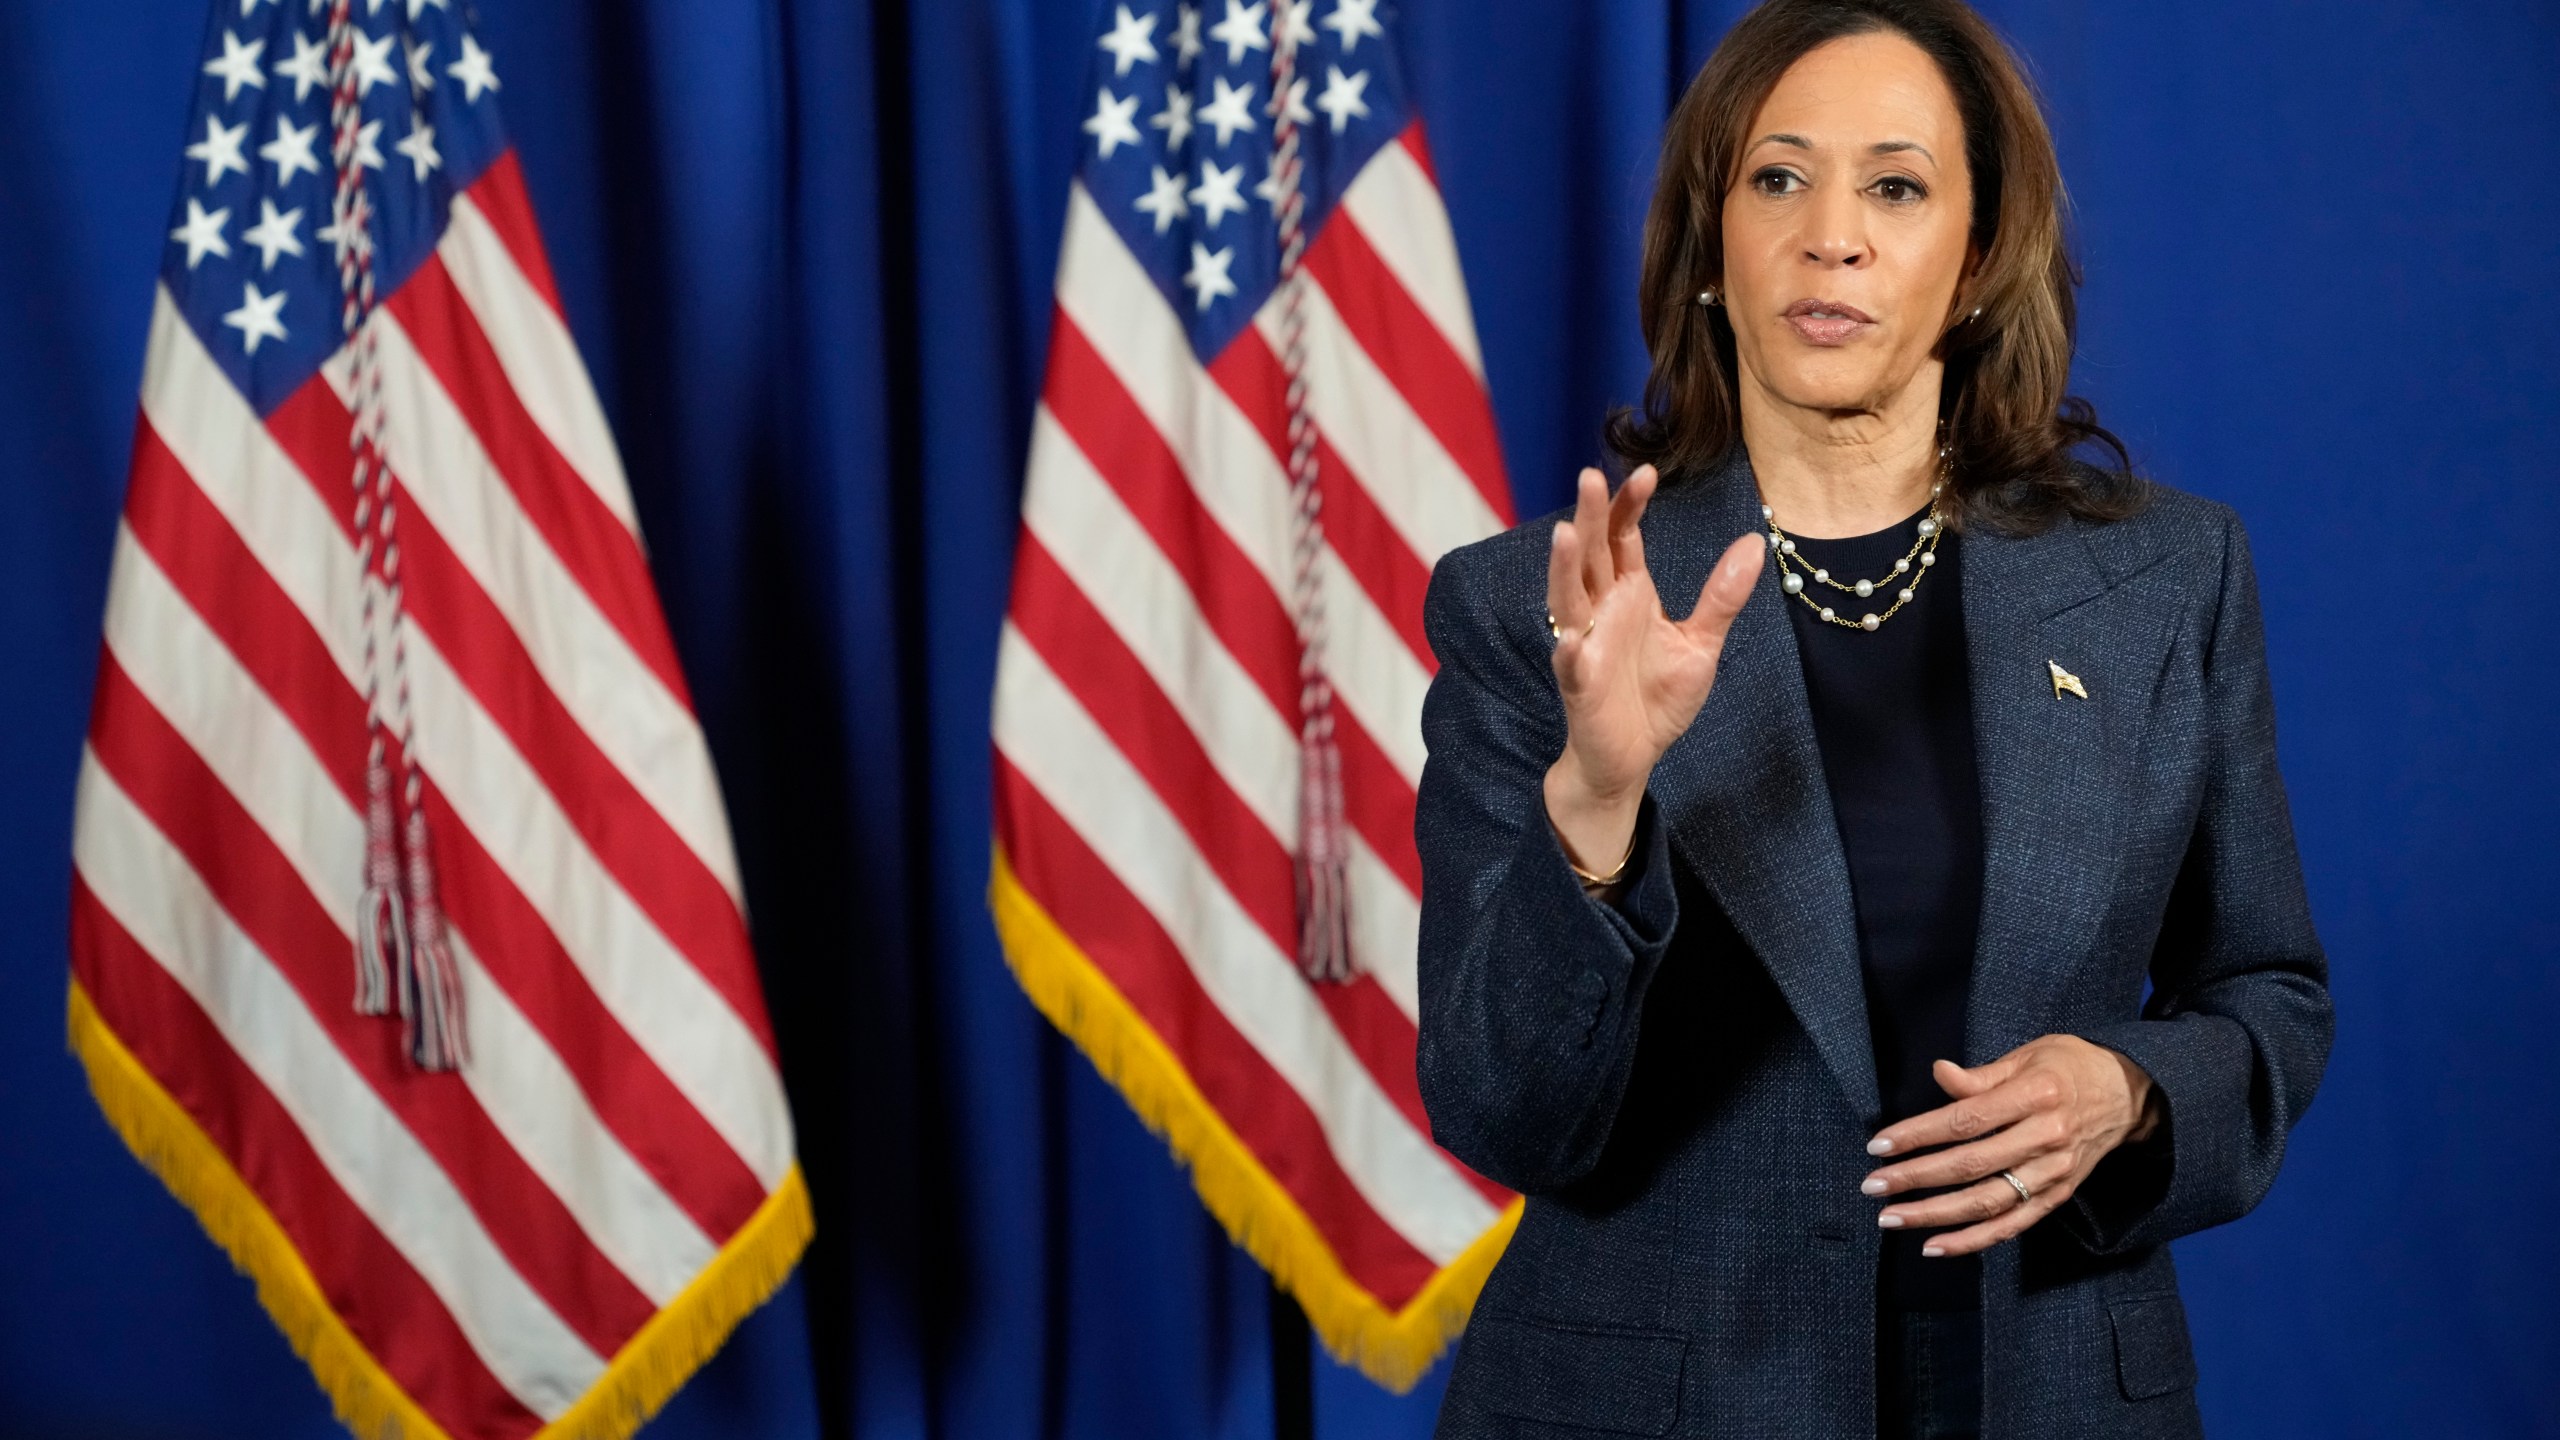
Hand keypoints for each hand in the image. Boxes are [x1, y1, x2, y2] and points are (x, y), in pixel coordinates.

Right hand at [1541, 464, 1764, 871]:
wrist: (1632, 757)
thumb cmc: (1657, 698)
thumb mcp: (1701, 643)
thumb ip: (1721, 596)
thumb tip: (1753, 542)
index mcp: (1628, 594)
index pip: (1622, 538)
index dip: (1629, 506)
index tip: (1646, 473)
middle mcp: (1601, 612)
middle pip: (1590, 555)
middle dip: (1590, 518)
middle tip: (1591, 477)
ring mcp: (1585, 646)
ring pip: (1568, 599)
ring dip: (1563, 569)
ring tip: (1564, 534)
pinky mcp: (1580, 687)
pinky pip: (1571, 666)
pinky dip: (1568, 652)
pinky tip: (1569, 640)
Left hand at [1858, 1036, 2163, 1257]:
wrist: (2129, 1095)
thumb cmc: (2068, 1067)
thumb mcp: (2027, 1056)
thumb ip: (1981, 1075)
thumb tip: (1939, 1073)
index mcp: (2036, 1096)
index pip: (1966, 1120)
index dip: (1919, 1134)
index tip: (1879, 1145)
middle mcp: (2046, 1138)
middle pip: (1971, 1165)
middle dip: (1916, 1178)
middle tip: (1873, 1185)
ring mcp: (2054, 1173)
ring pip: (1988, 1202)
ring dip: (1935, 1215)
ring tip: (1891, 1218)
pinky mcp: (2057, 1196)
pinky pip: (2011, 1225)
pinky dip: (1972, 1241)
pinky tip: (1934, 1245)